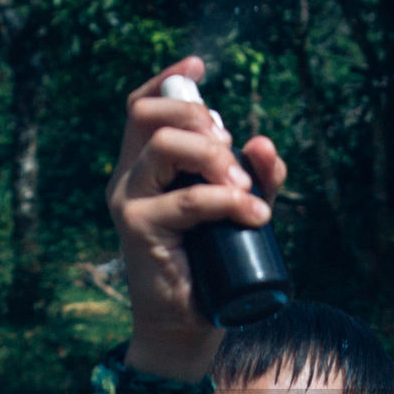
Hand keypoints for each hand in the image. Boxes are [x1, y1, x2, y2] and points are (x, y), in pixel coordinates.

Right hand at [106, 56, 286, 380]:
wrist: (187, 327)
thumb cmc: (211, 268)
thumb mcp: (240, 211)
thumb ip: (257, 177)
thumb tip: (263, 143)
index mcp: (146, 168)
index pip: (142, 107)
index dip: (167, 79)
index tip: (198, 66)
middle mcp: (130, 179)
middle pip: (149, 114)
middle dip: (200, 116)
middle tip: (233, 150)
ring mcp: (129, 202)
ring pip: (162, 144)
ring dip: (213, 155)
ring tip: (246, 190)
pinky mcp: (139, 229)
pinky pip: (187, 199)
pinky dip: (227, 201)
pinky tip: (256, 214)